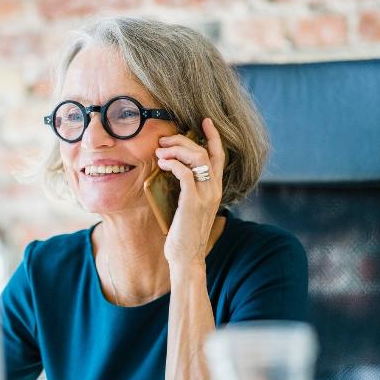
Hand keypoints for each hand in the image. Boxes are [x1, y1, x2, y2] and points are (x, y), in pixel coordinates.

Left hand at [155, 118, 225, 268]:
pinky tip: (162, 164)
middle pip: (205, 151)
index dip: (214, 136)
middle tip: (164, 141)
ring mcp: (205, 195)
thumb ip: (190, 189)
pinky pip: (185, 173)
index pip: (219, 156)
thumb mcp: (190, 207)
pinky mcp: (193, 202)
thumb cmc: (184, 234)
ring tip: (160, 152)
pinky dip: (173, 164)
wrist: (187, 258)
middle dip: (183, 140)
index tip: (205, 121)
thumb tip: (175, 171)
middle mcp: (214, 189)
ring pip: (196, 158)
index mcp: (216, 189)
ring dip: (176, 150)